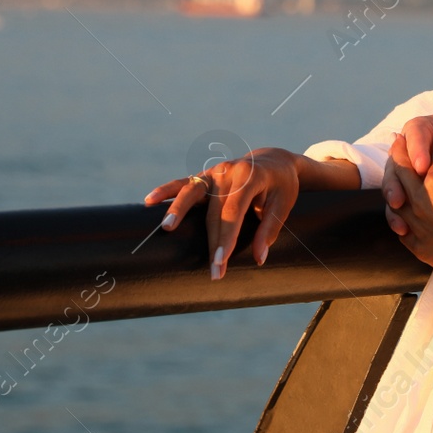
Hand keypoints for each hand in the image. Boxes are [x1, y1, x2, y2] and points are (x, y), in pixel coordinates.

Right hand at [144, 147, 309, 279]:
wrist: (274, 161)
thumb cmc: (281, 186)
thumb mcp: (283, 205)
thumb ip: (269, 230)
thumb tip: (259, 259)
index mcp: (251, 177)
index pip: (234, 211)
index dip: (226, 237)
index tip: (220, 262)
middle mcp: (230, 171)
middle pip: (214, 210)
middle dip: (212, 242)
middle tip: (212, 271)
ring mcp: (215, 171)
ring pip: (193, 191)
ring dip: (178, 210)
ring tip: (166, 228)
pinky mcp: (206, 175)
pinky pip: (184, 182)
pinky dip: (167, 190)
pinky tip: (150, 200)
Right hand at [381, 114, 432, 234]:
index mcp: (420, 128)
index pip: (415, 137)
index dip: (417, 152)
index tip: (423, 168)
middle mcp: (406, 148)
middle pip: (394, 164)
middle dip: (396, 182)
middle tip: (400, 198)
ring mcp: (404, 169)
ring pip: (392, 184)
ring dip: (393, 199)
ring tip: (399, 214)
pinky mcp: (407, 188)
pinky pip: (397, 201)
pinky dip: (397, 214)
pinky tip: (402, 228)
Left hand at [385, 137, 432, 287]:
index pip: (431, 157)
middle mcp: (419, 202)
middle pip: (403, 172)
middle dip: (401, 153)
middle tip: (400, 142)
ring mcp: (415, 226)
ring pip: (395, 200)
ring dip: (396, 184)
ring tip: (396, 175)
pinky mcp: (417, 246)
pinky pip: (401, 226)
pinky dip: (401, 214)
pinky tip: (403, 210)